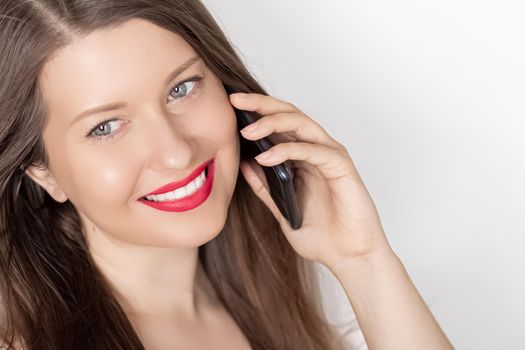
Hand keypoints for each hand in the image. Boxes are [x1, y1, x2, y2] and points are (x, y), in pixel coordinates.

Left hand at [230, 92, 392, 269]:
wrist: (349, 259)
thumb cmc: (322, 237)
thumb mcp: (281, 210)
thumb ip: (265, 187)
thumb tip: (244, 164)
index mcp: (303, 158)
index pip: (279, 124)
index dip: (256, 111)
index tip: (230, 106)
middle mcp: (317, 151)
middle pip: (289, 115)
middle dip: (261, 105)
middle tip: (235, 101)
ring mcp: (331, 157)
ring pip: (302, 124)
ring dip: (273, 123)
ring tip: (247, 130)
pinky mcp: (342, 168)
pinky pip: (313, 150)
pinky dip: (288, 151)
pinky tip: (265, 157)